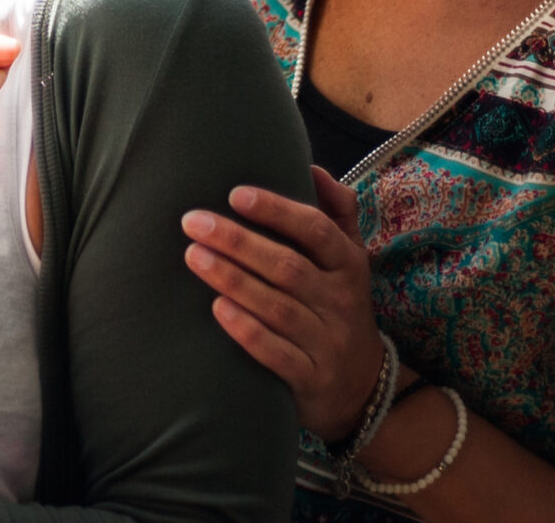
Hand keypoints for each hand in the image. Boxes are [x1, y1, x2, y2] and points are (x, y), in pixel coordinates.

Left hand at [183, 166, 387, 440]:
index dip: (277, 211)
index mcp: (348, 264)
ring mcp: (326, 341)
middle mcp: (340, 301)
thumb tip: (312, 167)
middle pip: (288, 267)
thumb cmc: (339, 303)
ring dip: (234, 281)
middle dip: (238, 242)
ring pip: (278, 308)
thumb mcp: (349, 259)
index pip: (317, 231)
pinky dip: (247, 332)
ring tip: (194, 256)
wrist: (361, 387)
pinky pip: (277, 354)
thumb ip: (336, 212)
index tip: (234, 193)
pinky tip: (217, 309)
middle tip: (193, 222)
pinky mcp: (310, 378)